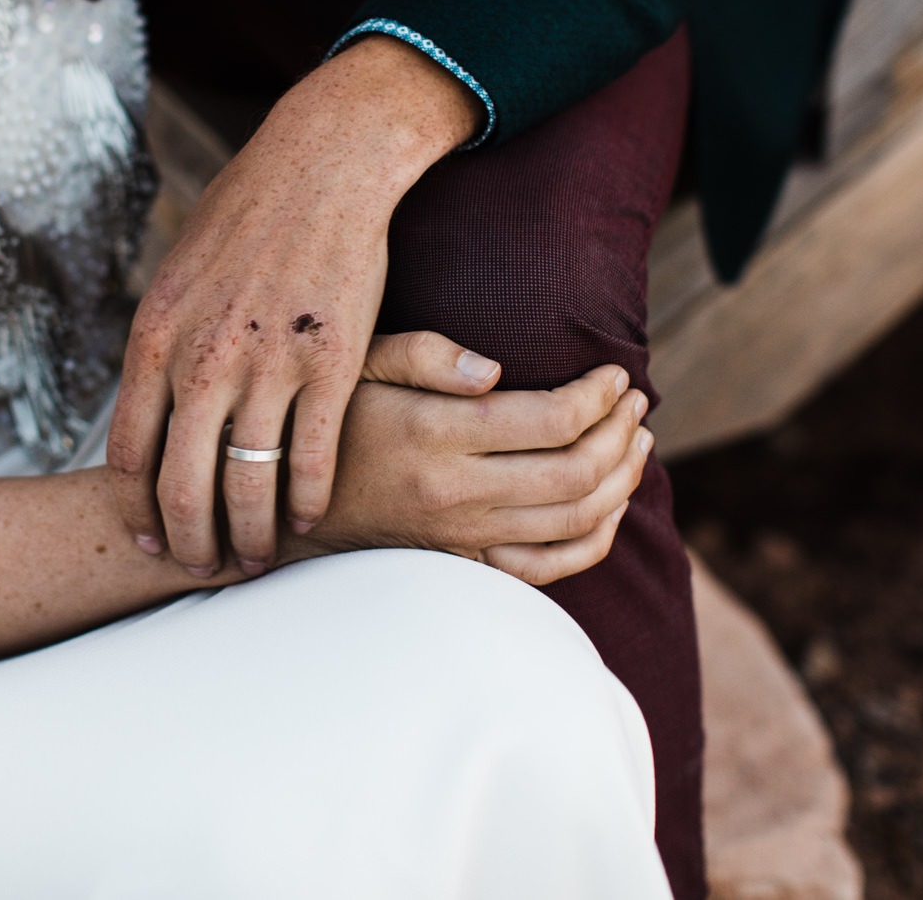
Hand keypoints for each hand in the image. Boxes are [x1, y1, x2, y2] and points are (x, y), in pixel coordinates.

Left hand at [107, 37, 481, 577]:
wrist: (321, 166)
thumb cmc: (245, 217)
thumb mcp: (176, 276)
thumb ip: (159, 346)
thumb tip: (144, 405)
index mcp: (155, 338)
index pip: (130, 454)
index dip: (137, 509)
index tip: (148, 537)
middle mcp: (204, 359)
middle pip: (183, 484)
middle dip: (190, 542)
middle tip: (201, 569)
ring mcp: (268, 365)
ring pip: (249, 484)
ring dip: (250, 536)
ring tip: (254, 558)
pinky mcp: (331, 363)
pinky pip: (313, 458)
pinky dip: (307, 500)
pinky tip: (306, 517)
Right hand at [294, 336, 651, 585]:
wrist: (285, 503)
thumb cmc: (328, 419)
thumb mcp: (360, 362)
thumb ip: (427, 355)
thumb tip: (499, 369)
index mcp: (435, 433)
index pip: (550, 419)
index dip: (598, 395)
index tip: (614, 372)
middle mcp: (456, 492)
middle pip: (576, 472)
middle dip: (621, 432)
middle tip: (636, 400)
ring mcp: (463, 535)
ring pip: (575, 520)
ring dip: (621, 479)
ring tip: (637, 439)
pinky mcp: (466, 563)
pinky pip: (549, 567)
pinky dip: (595, 538)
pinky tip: (612, 502)